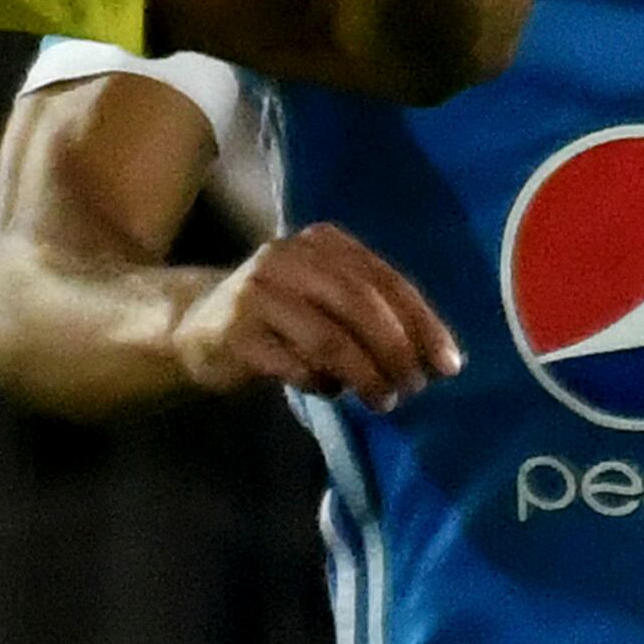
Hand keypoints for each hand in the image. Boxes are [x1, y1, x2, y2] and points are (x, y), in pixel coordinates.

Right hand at [174, 221, 460, 408]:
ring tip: (383, 400)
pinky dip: (322, 383)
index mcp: (324, 243)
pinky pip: (294, 365)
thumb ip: (373, 314)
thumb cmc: (280, 317)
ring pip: (330, 339)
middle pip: (361, 306)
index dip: (423, 325)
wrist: (195, 326)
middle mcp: (290, 258)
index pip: (387, 281)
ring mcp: (259, 294)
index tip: (448, 365)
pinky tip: (331, 391)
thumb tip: (437, 357)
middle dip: (397, 352)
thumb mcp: (326, 297)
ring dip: (366, 375)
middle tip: (415, 388)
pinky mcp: (237, 334)